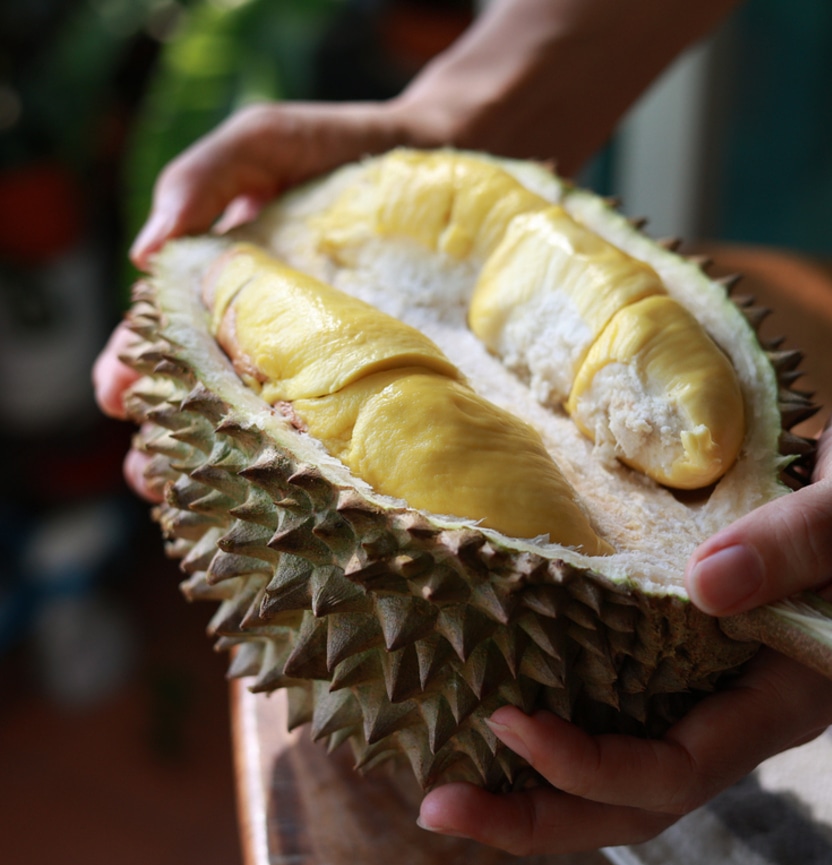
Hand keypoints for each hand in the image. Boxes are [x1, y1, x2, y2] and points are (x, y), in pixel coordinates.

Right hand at [95, 0, 739, 494]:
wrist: (457, 159)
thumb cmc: (355, 147)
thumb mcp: (269, 141)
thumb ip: (204, 177)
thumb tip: (143, 254)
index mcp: (233, 286)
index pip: (173, 337)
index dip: (139, 369)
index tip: (118, 399)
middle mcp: (274, 333)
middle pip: (210, 395)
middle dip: (174, 438)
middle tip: (153, 476)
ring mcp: (326, 361)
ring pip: (268, 424)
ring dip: (231, 467)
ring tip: (206, 502)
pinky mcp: (378, 378)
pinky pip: (340, 426)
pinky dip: (312, 461)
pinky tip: (296, 492)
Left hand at [418, 365, 831, 853]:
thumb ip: (804, 539)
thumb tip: (706, 587)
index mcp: (798, 690)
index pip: (684, 767)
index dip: (594, 765)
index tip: (509, 722)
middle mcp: (752, 702)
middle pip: (642, 799)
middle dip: (540, 814)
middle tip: (438, 805)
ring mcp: (724, 680)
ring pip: (629, 766)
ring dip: (540, 784)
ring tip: (445, 777)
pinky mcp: (698, 645)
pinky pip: (630, 704)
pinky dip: (564, 718)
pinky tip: (501, 695)